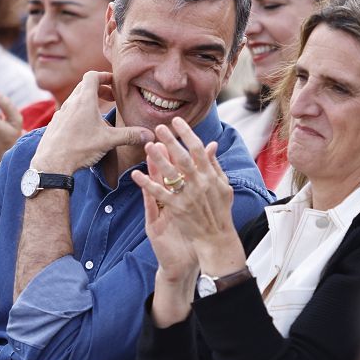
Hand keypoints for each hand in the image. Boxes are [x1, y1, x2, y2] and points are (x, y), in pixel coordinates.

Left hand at [32, 72, 152, 173]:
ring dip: (88, 102)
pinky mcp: (55, 124)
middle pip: (84, 86)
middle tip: (111, 97)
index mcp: (84, 100)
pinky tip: (84, 129)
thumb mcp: (108, 141)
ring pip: (75, 100)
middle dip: (99, 89)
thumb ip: (129, 135)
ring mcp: (60, 113)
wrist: (51, 164)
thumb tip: (149, 134)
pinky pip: (68, 112)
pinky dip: (78, 113)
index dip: (104, 76)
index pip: (92, 76)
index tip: (114, 83)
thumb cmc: (79, 148)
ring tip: (99, 114)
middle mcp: (70, 103)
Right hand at [132, 146, 198, 327]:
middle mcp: (168, 203)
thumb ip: (201, 185)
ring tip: (148, 153)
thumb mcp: (195, 210)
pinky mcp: (154, 225)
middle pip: (166, 176)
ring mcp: (160, 213)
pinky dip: (146, 193)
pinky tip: (139, 180)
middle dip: (164, 157)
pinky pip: (150, 206)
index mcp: (179, 199)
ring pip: (156, 187)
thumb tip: (210, 159)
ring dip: (152, 170)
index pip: (179, 173)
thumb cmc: (190, 235)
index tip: (178, 136)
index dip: (178, 155)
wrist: (182, 264)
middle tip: (160, 137)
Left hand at [134, 117, 243, 275]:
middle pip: (183, 157)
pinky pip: (159, 194)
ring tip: (148, 145)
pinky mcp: (177, 209)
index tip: (177, 121)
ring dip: (158, 159)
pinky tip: (136, 174)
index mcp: (211, 176)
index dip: (187, 133)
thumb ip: (215, 165)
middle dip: (171, 141)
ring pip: (170, 174)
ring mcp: (188, 196)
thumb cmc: (220, 211)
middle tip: (159, 127)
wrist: (217, 238)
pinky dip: (147, 184)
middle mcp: (200, 183)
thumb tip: (212, 145)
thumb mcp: (223, 186)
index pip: (198, 149)